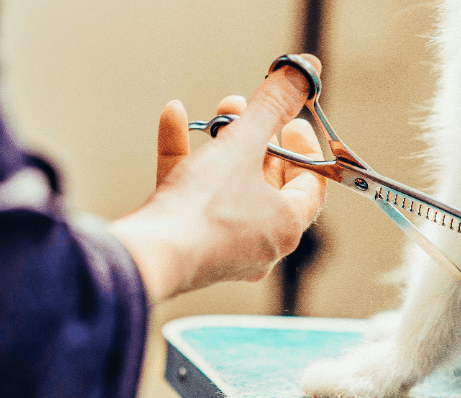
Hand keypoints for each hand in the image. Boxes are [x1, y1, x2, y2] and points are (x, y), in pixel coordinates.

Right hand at [110, 55, 325, 301]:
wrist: (147, 257)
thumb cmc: (202, 213)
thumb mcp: (242, 146)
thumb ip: (271, 108)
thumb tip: (300, 76)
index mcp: (286, 226)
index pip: (312, 185)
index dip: (306, 149)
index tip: (292, 123)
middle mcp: (261, 242)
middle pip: (272, 184)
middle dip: (261, 141)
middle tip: (252, 113)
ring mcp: (224, 246)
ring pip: (231, 188)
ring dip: (225, 146)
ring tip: (218, 113)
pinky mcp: (189, 243)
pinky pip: (194, 195)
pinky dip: (187, 159)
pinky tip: (174, 120)